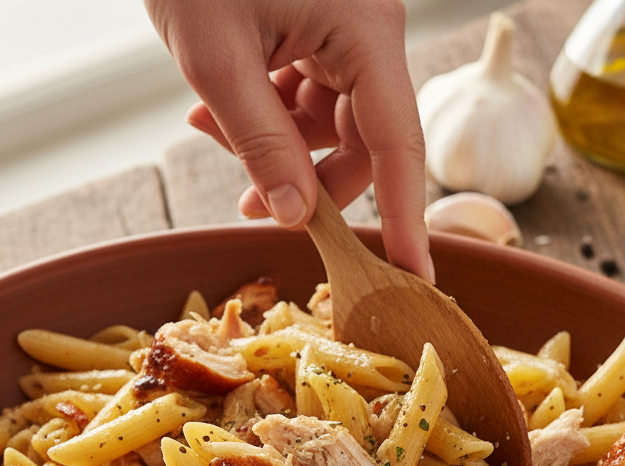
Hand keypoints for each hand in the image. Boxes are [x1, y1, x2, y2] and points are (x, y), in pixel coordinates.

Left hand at [145, 0, 432, 280]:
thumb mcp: (216, 59)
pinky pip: (308, 97)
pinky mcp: (319, 30)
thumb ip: (261, 144)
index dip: (405, 217)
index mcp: (364, 31)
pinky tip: (216, 109)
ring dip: (277, 147)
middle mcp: (368, 33)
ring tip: (210, 129)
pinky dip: (269, 115)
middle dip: (306, 180)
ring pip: (331, 126)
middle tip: (250, 206)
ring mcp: (346, 30)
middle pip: (363, 143)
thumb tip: (294, 217)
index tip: (414, 275)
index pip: (399, 146)